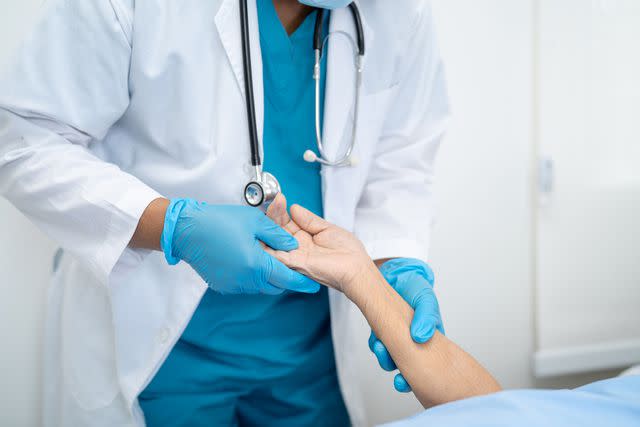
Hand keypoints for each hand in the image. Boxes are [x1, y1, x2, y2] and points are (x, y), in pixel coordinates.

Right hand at [161, 199, 319, 294]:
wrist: (187, 231)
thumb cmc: (218, 222)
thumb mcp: (254, 221)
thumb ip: (277, 235)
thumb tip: (292, 245)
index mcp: (256, 264)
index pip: (287, 278)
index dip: (303, 282)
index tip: (314, 285)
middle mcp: (245, 280)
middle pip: (275, 285)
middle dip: (285, 278)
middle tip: (292, 267)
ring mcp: (233, 285)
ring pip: (260, 286)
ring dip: (268, 276)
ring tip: (268, 259)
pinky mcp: (223, 286)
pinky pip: (245, 285)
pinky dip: (252, 276)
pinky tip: (249, 260)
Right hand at [264, 197, 372, 293]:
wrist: (355, 268)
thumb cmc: (348, 252)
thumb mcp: (327, 228)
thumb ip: (309, 220)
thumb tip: (295, 208)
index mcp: (305, 237)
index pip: (286, 222)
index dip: (281, 211)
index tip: (279, 199)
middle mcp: (297, 246)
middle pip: (278, 230)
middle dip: (274, 215)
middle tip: (275, 202)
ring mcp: (295, 255)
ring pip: (274, 240)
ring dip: (269, 226)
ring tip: (268, 210)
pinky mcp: (296, 263)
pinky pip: (277, 255)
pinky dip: (269, 244)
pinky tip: (265, 230)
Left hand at [369, 258, 443, 391]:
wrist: (395, 273)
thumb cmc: (416, 287)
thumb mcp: (426, 300)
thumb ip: (427, 318)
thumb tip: (420, 337)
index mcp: (431, 339)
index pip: (429, 365)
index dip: (419, 377)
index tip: (408, 382)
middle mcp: (414, 341)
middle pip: (408, 367)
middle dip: (402, 376)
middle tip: (398, 378)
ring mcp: (396, 337)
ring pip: (391, 358)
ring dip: (386, 359)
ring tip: (381, 348)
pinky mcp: (381, 330)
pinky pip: (378, 345)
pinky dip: (376, 345)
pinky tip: (376, 340)